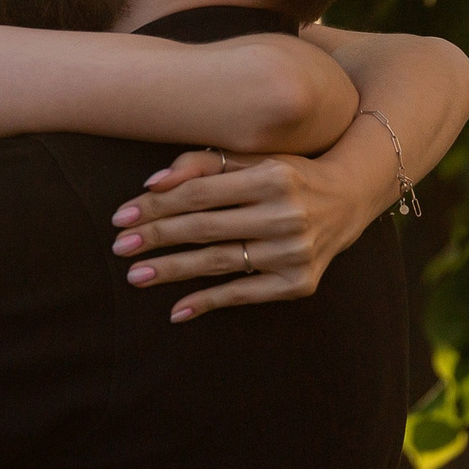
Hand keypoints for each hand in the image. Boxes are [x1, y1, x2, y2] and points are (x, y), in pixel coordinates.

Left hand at [110, 143, 391, 320]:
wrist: (348, 200)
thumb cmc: (286, 174)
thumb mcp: (252, 159)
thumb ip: (200, 163)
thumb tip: (151, 184)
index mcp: (273, 177)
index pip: (201, 193)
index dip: (157, 205)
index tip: (121, 217)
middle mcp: (287, 215)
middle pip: (206, 228)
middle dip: (157, 237)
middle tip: (120, 247)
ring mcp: (295, 252)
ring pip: (219, 262)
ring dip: (172, 271)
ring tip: (135, 276)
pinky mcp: (300, 283)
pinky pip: (244, 294)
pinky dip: (208, 302)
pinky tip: (176, 309)